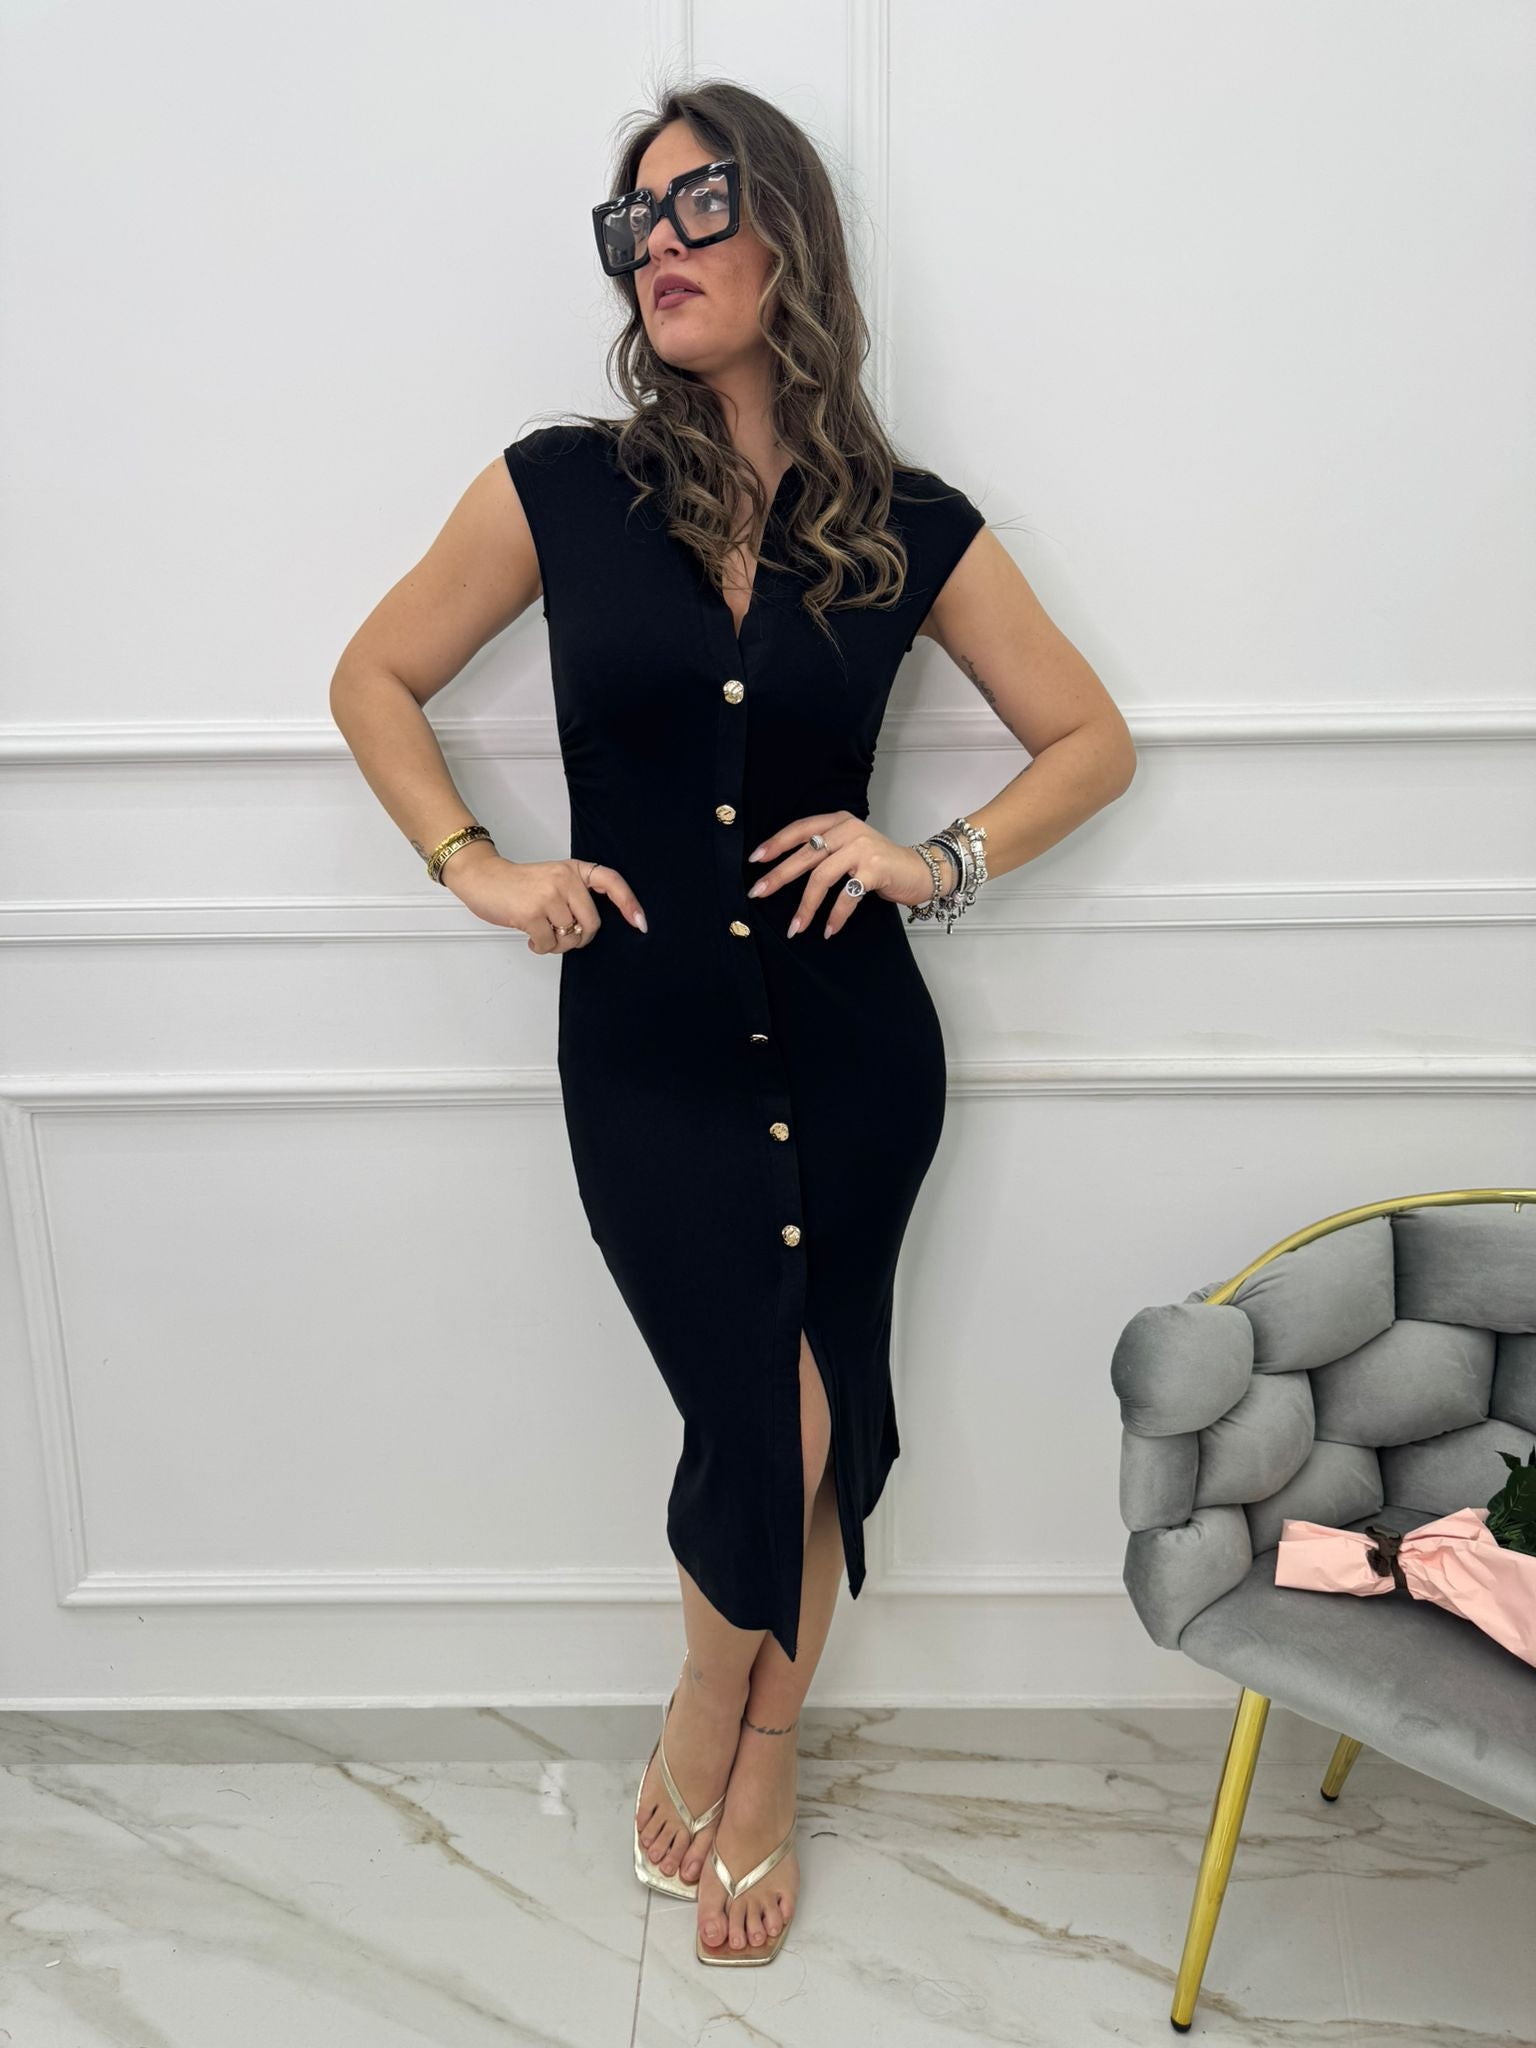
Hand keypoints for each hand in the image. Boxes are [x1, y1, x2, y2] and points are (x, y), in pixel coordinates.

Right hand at [442, 843, 646, 954]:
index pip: (611, 881)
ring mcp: (548, 895)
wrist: (482, 878)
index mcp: (573, 870)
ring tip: (540, 930)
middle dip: (579, 938)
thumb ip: (574, 898)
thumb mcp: (553, 880)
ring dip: (555, 943)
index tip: (640, 922)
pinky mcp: (532, 913)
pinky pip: (549, 944)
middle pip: (592, 924)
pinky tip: (530, 936)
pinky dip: (540, 947)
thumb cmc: (517, 885)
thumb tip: (589, 930)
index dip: (629, 903)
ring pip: (570, 937)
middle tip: (561, 934)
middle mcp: (564, 879)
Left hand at [746, 812, 945, 936]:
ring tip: (795, 927)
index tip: (755, 860)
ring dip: (806, 906)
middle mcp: (848, 829)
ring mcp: (863, 848)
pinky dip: (835, 915)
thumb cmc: (880, 863)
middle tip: (758, 893)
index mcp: (838, 821)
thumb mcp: (850, 847)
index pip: (800, 829)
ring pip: (822, 876)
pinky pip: (847, 895)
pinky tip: (828, 929)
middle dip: (779, 876)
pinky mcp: (876, 868)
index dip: (776, 843)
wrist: (921, 870)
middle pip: (805, 854)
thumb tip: (784, 872)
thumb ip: (824, 851)